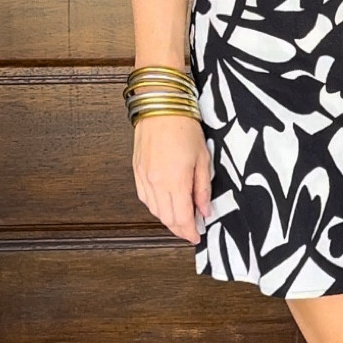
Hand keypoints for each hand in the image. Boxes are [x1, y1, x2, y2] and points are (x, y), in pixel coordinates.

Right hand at [132, 113, 213, 242]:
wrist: (160, 106)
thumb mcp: (203, 159)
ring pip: (154, 211)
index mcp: (174, 181)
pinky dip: (156, 206)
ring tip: (181, 218)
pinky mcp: (137, 171)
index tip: (197, 236)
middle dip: (179, 229)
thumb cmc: (184, 127)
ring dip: (167, 219)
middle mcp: (155, 183)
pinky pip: (145, 198)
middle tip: (191, 230)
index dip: (189, 232)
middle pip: (166, 219)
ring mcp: (143, 177)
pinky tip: (165, 204)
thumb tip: (204, 210)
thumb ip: (203, 188)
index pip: (181, 218)